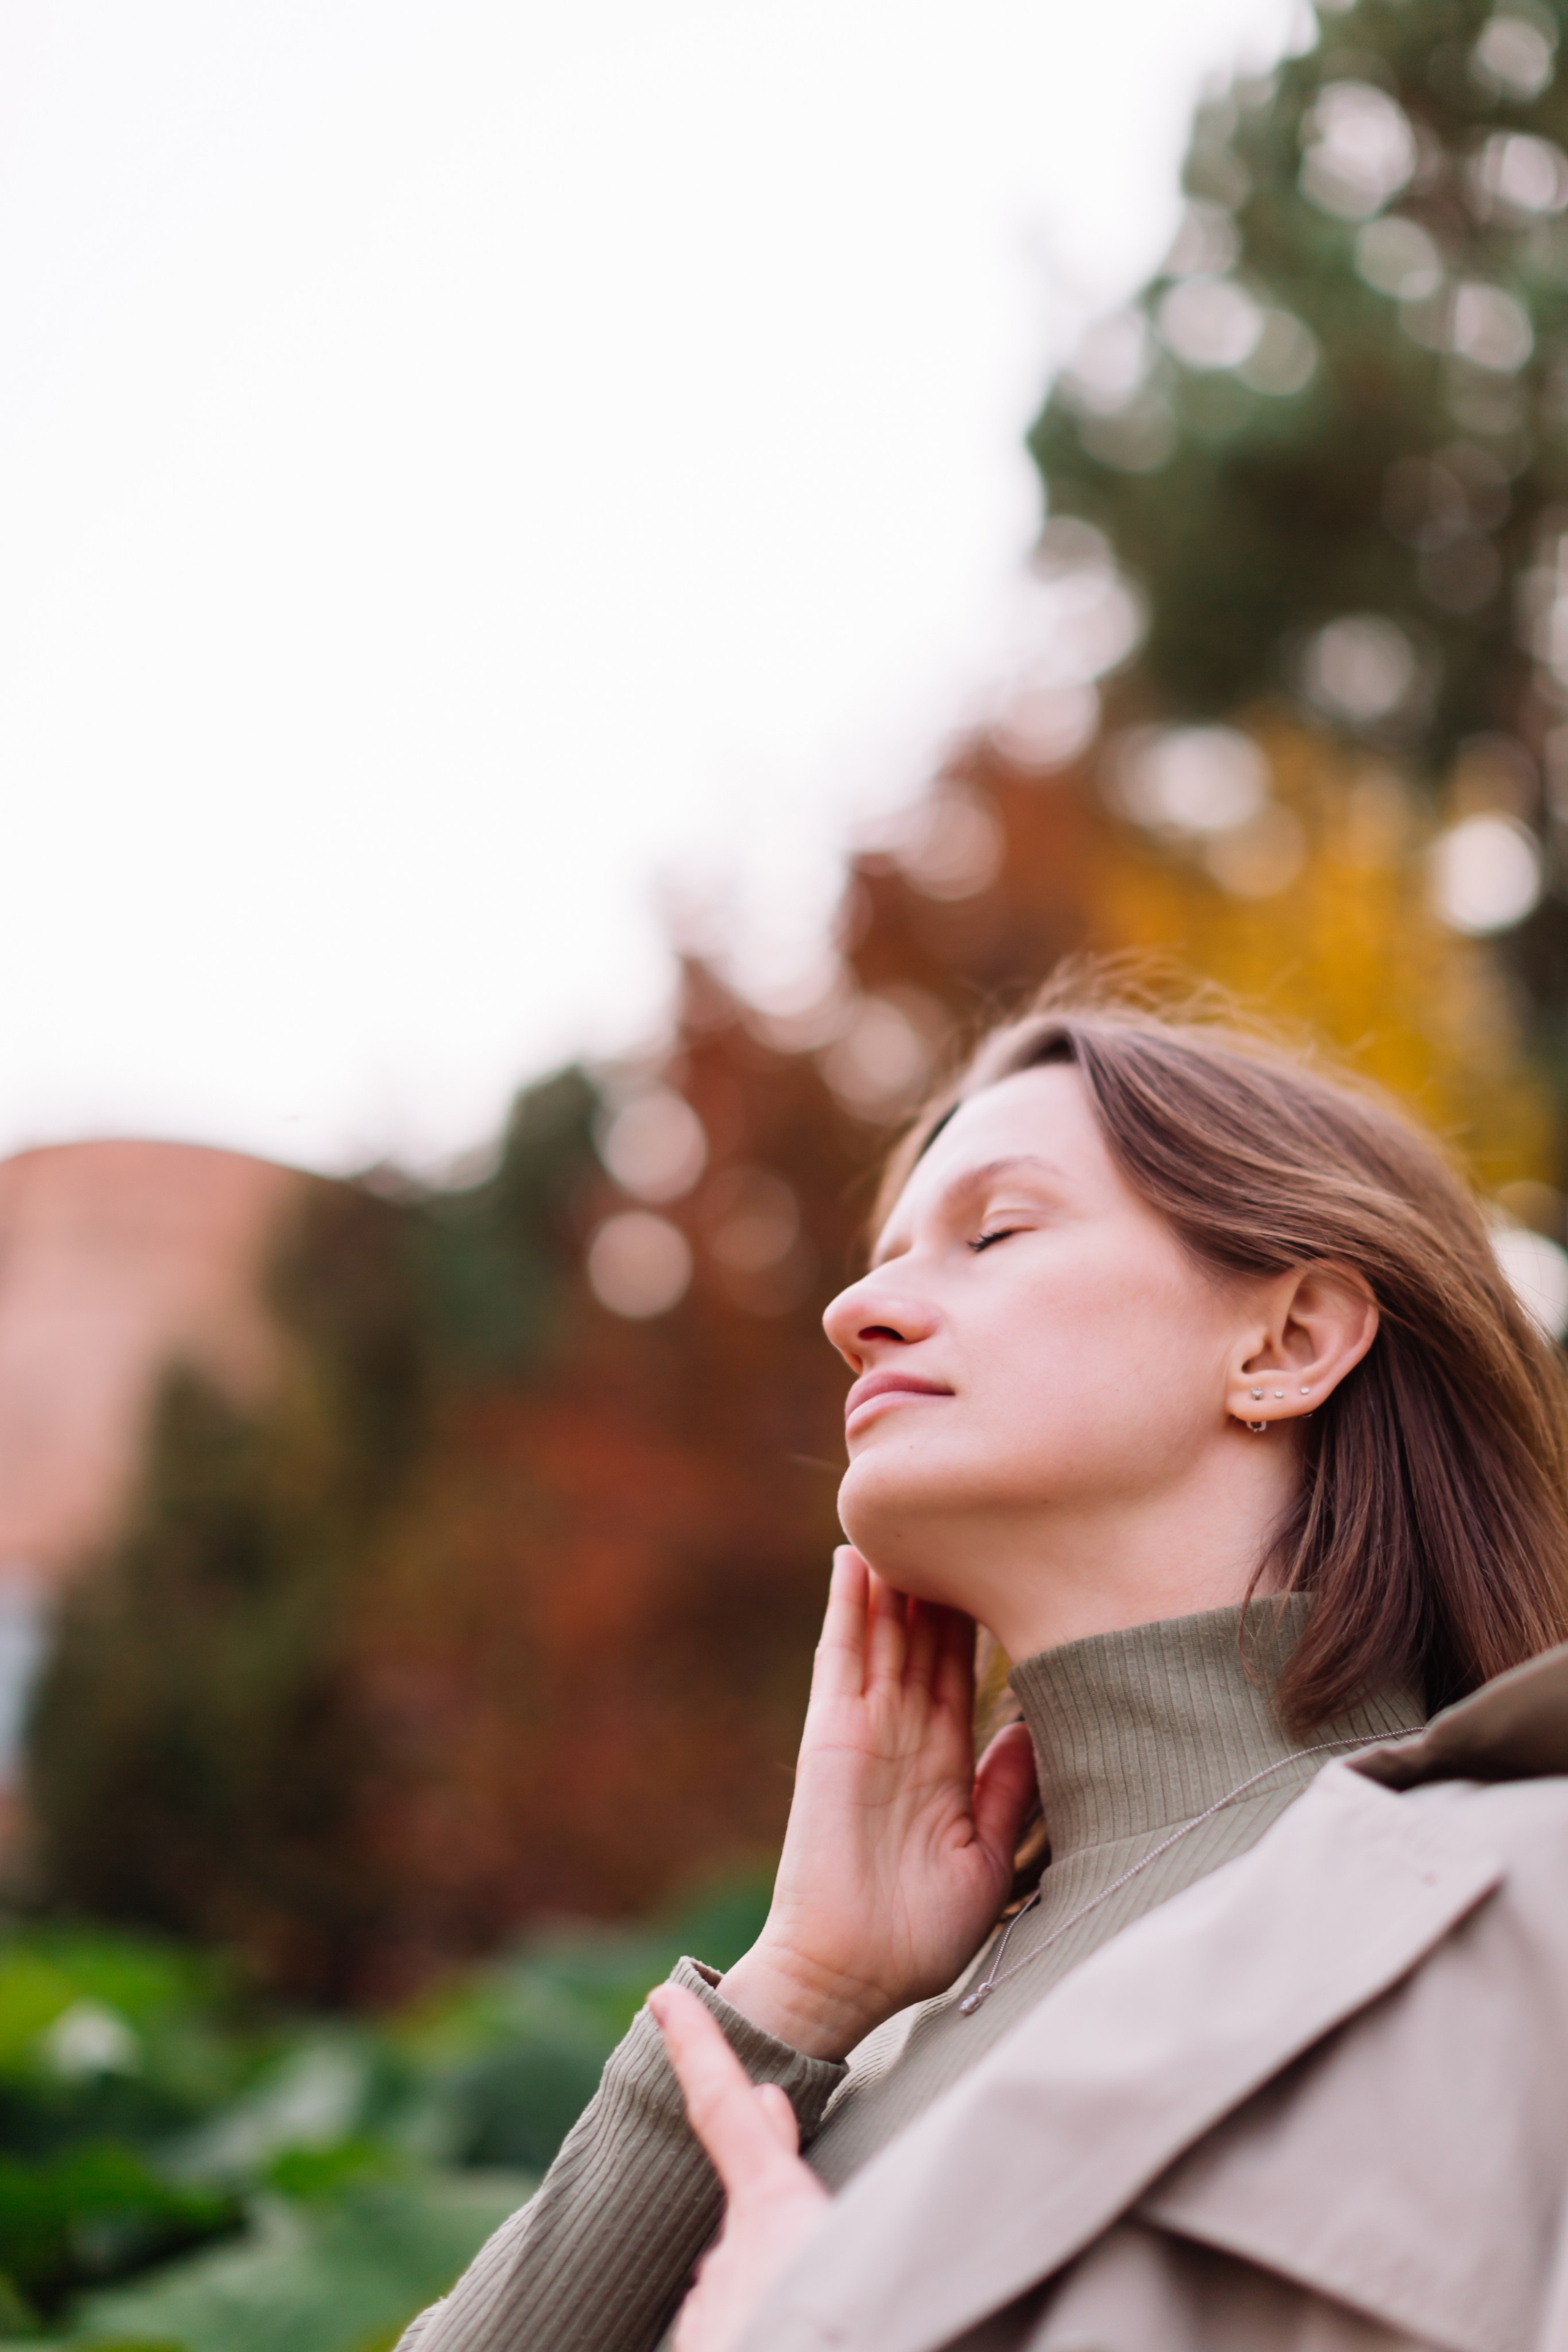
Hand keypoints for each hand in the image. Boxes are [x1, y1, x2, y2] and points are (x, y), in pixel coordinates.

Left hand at [649, 1982, 828, 2351]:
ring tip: (826, 2322)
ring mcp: (708, 2312)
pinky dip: (760, 2330)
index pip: (728, 2114)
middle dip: (782, 2239)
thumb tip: (767, 2109)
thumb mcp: (856, 2251)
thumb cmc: (854, 2318)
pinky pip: (730, 2324)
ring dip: (775, 2304)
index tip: (662, 1998)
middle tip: (823, 2273)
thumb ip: (799, 2185)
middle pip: (750, 2228)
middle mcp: (729, 2260)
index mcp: (778, 2216)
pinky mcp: (698, 2343)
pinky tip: (796, 2335)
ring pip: (740, 2291)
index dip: (697, 2050)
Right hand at [719, 1546, 1036, 2058]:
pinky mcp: (831, 1734)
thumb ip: (1009, 1791)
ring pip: (885, 1634)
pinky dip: (844, 1608)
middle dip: (942, 1581)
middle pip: (927, 1640)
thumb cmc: (918, 1937)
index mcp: (944, 1766)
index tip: (1008, 1567)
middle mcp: (905, 1737)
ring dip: (894, 1577)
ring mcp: (865, 1731)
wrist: (851, 1974)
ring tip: (909, 1513)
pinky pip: (838, 1658)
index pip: (966, 1675)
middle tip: (964, 1515)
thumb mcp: (987, 1857)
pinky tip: (851, 1560)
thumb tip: (1041, 1729)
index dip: (982, 1621)